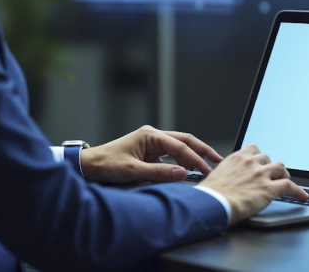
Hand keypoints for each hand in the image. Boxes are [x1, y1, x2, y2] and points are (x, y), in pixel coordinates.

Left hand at [80, 125, 222, 183]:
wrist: (90, 166)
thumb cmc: (107, 165)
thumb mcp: (133, 171)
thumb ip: (159, 172)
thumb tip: (183, 173)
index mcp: (150, 135)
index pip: (180, 146)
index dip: (195, 159)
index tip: (208, 170)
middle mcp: (153, 135)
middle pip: (184, 141)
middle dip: (201, 151)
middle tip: (218, 160)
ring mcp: (152, 143)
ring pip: (179, 147)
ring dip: (193, 156)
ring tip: (207, 167)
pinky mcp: (150, 152)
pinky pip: (171, 155)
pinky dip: (182, 161)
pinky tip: (189, 169)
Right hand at [200, 144, 307, 224]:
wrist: (213, 203)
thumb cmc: (211, 194)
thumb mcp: (216, 176)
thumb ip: (227, 173)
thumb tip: (228, 180)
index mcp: (237, 158)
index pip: (254, 149)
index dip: (259, 157)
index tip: (260, 162)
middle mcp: (251, 163)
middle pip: (269, 158)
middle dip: (271, 167)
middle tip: (272, 176)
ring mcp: (261, 174)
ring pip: (281, 168)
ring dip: (283, 175)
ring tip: (284, 182)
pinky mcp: (269, 188)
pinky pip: (289, 186)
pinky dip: (298, 191)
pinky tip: (301, 195)